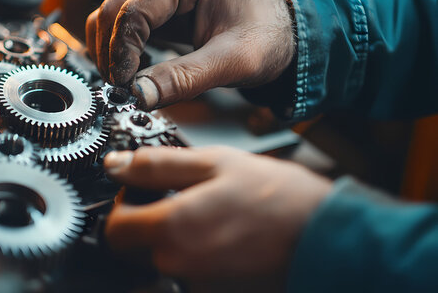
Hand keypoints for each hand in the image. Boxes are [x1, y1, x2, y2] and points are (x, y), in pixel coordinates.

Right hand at [85, 0, 293, 109]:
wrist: (287, 28)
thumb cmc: (269, 32)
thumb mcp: (233, 61)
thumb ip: (185, 78)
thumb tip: (139, 96)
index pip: (131, 12)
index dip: (121, 52)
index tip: (124, 86)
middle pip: (112, 12)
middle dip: (110, 54)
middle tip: (121, 90)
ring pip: (110, 17)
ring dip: (109, 52)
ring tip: (127, 83)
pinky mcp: (157, 5)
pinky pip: (123, 26)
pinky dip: (119, 50)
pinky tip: (134, 73)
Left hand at [103, 146, 330, 291]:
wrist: (329, 239)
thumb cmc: (281, 200)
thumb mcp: (216, 164)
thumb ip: (157, 164)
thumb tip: (116, 164)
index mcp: (173, 229)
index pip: (115, 230)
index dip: (122, 206)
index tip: (140, 192)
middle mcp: (178, 265)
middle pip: (134, 250)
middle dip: (144, 224)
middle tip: (174, 201)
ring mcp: (197, 285)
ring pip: (161, 263)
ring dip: (169, 241)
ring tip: (203, 219)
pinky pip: (187, 275)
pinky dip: (193, 257)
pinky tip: (218, 239)